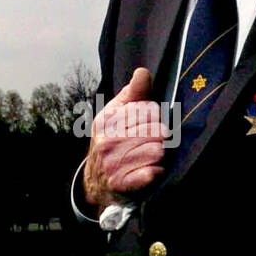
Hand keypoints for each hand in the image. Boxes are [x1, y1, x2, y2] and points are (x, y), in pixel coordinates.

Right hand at [83, 67, 165, 207]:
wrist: (96, 180)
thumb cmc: (111, 140)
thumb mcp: (115, 114)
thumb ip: (133, 93)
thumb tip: (143, 72)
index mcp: (107, 120)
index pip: (150, 110)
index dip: (155, 116)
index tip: (148, 123)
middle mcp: (108, 141)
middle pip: (157, 131)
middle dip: (159, 136)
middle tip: (151, 142)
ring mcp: (114, 164)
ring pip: (158, 151)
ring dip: (160, 155)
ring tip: (149, 155)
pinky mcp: (122, 184)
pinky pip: (153, 172)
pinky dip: (156, 172)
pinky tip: (149, 170)